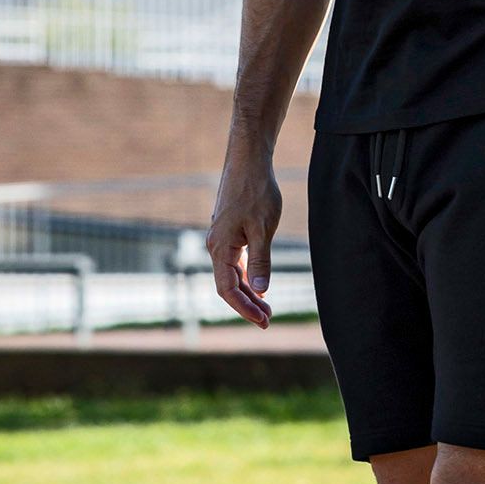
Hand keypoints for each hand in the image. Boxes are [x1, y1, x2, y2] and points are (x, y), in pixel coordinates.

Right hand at [206, 150, 280, 327]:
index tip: (262, 321)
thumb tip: (261, 290)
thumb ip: (261, 261)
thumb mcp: (263, 229)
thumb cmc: (256, 192)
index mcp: (220, 248)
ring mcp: (222, 240)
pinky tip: (259, 285)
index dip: (244, 308)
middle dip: (248, 304)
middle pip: (229, 285)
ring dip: (249, 292)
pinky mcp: (230, 233)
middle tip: (268, 320)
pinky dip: (248, 276)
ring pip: (232, 274)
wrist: (248, 162)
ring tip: (267, 307)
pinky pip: (235, 262)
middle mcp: (216, 246)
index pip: (227, 289)